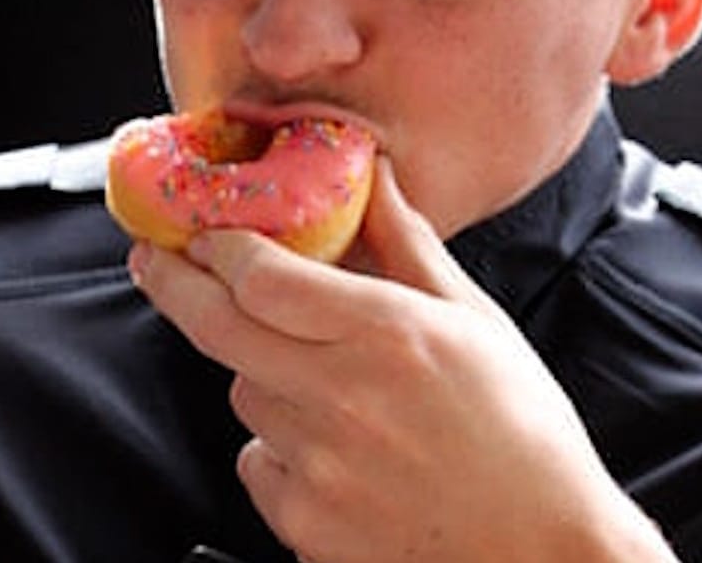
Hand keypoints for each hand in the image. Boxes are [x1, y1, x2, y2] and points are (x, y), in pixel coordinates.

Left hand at [128, 157, 675, 561]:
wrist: (547, 554)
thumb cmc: (522, 436)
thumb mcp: (476, 324)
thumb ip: (408, 246)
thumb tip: (373, 176)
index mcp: (387, 334)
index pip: (261, 276)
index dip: (219, 248)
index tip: (203, 234)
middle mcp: (343, 396)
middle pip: (216, 326)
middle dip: (175, 284)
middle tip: (154, 262)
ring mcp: (319, 464)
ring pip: (243, 392)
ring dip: (261, 375)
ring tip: (328, 389)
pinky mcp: (306, 523)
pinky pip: (257, 461)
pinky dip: (278, 450)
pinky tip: (336, 452)